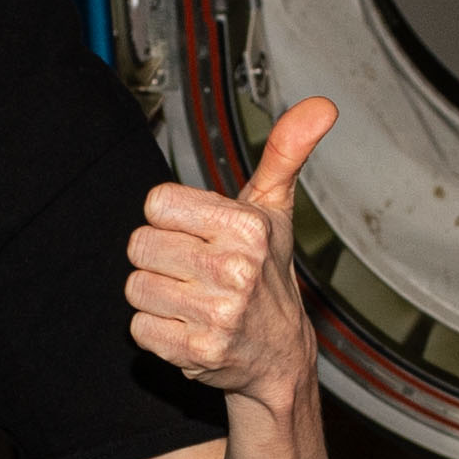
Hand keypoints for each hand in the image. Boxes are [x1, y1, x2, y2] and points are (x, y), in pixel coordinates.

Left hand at [128, 97, 332, 407]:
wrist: (278, 354)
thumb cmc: (266, 272)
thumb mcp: (275, 209)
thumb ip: (285, 151)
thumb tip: (322, 105)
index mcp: (247, 227)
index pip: (157, 202)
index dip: (170, 218)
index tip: (197, 234)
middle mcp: (235, 269)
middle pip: (140, 245)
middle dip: (160, 258)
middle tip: (193, 271)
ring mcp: (218, 314)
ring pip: (135, 287)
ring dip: (155, 295)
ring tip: (190, 299)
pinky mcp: (198, 353)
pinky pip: (139, 329)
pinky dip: (157, 331)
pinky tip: (188, 328)